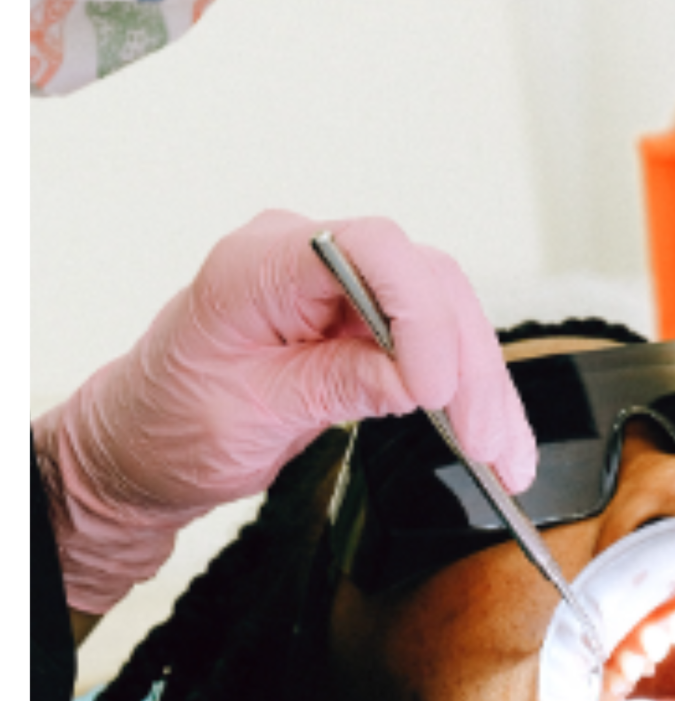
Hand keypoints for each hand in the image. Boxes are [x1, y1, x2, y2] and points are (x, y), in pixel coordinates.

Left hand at [33, 208, 536, 613]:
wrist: (142, 448)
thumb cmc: (168, 425)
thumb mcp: (250, 415)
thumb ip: (337, 386)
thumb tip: (418, 381)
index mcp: (257, 264)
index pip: (368, 247)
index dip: (416, 311)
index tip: (431, 388)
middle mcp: (308, 259)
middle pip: (425, 283)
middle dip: (467, 365)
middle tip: (486, 439)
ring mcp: (344, 287)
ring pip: (448, 314)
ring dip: (484, 386)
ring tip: (505, 453)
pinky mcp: (368, 322)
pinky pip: (438, 344)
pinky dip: (471, 393)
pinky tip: (495, 436)